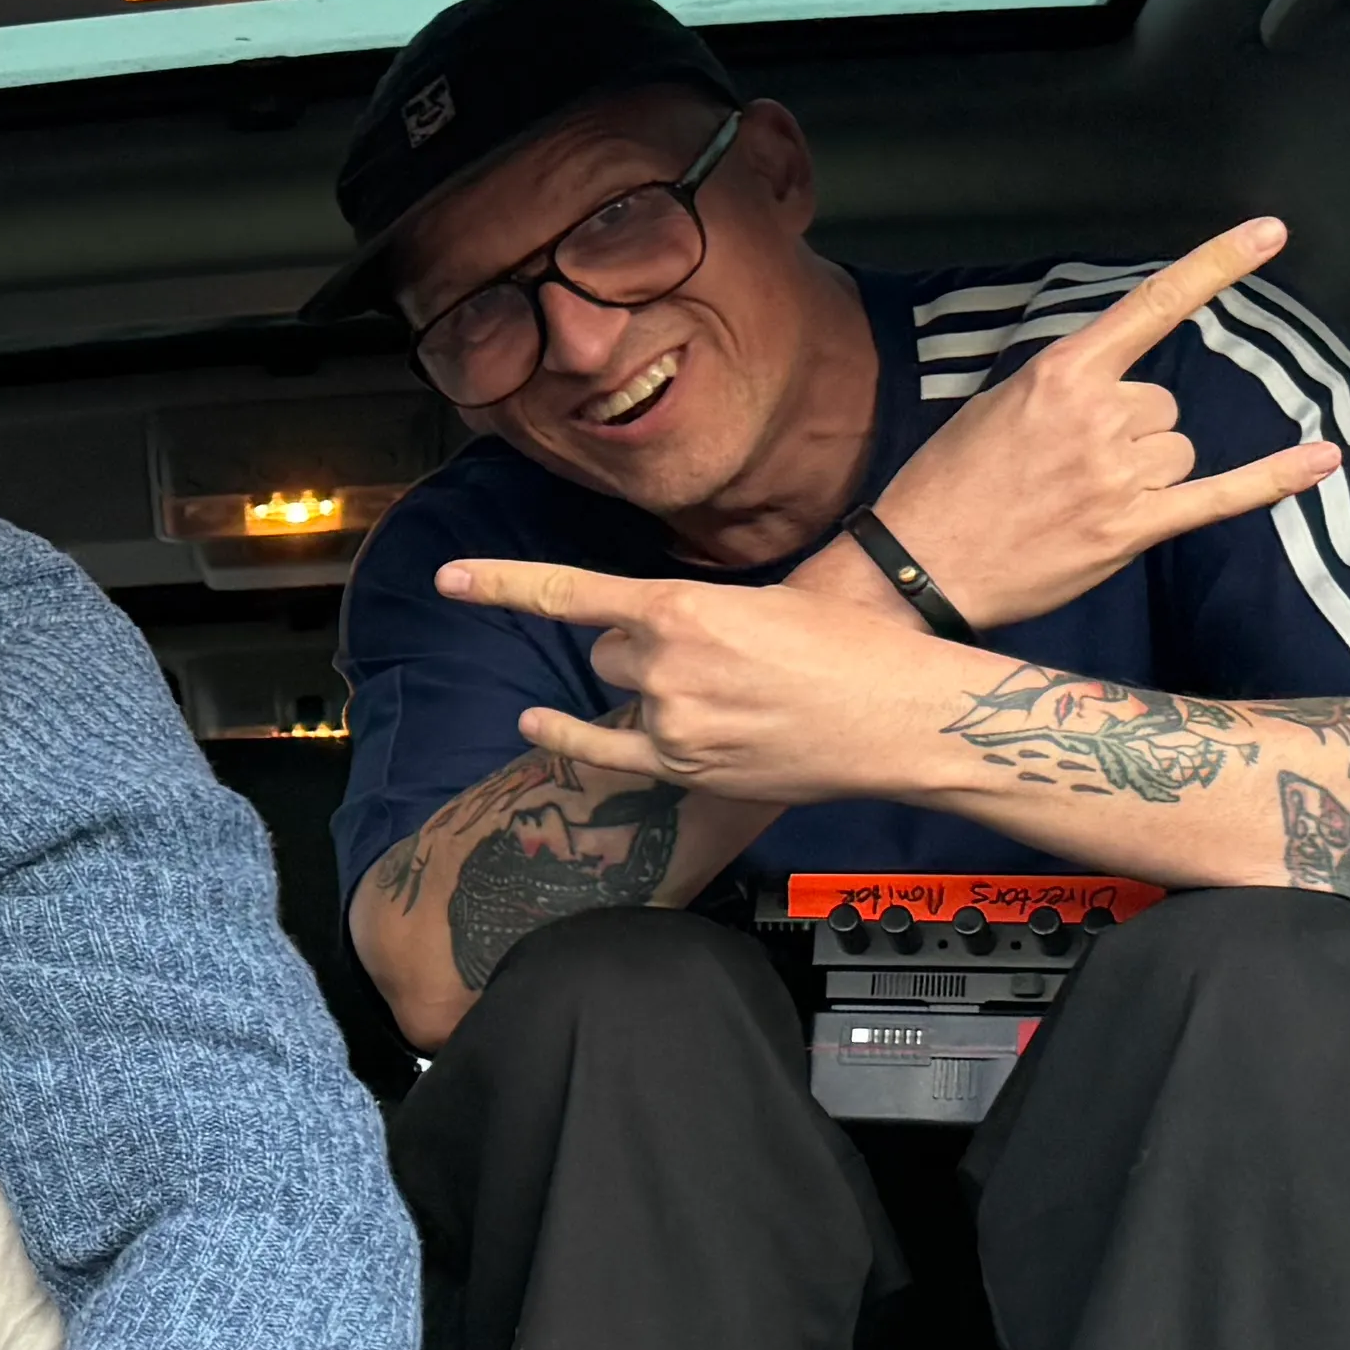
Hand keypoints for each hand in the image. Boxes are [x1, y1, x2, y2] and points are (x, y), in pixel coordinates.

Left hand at [432, 555, 951, 809]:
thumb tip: (651, 630)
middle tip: (704, 655)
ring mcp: (671, 725)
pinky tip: (538, 726)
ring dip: (646, 690)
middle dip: (636, 648)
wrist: (899, 716)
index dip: (503, 585)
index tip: (450, 580)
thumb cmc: (847, 648)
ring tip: (718, 695)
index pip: (570, 593)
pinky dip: (573, 738)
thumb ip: (694, 614)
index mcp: (684, 610)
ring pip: (617, 695)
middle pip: (605, 650)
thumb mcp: (764, 602)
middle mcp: (666, 667)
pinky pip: (606, 750)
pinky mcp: (683, 770)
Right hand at [860, 221, 1333, 630]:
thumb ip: (1063, 390)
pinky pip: (1220, 497)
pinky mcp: (1129, 530)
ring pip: (1180, 453)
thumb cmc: (945, 488)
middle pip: (1163, 408)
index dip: (1217, 265)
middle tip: (1066, 471)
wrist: (913, 567)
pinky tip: (1324, 458)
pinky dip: (1274, 478)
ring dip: (1146, 476)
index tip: (1271, 233)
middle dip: (1129, 436)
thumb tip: (1118, 395)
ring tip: (1080, 504)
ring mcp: (1117, 475)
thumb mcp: (991, 409)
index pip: (1153, 305)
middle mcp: (1097, 416)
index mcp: (1060, 374)